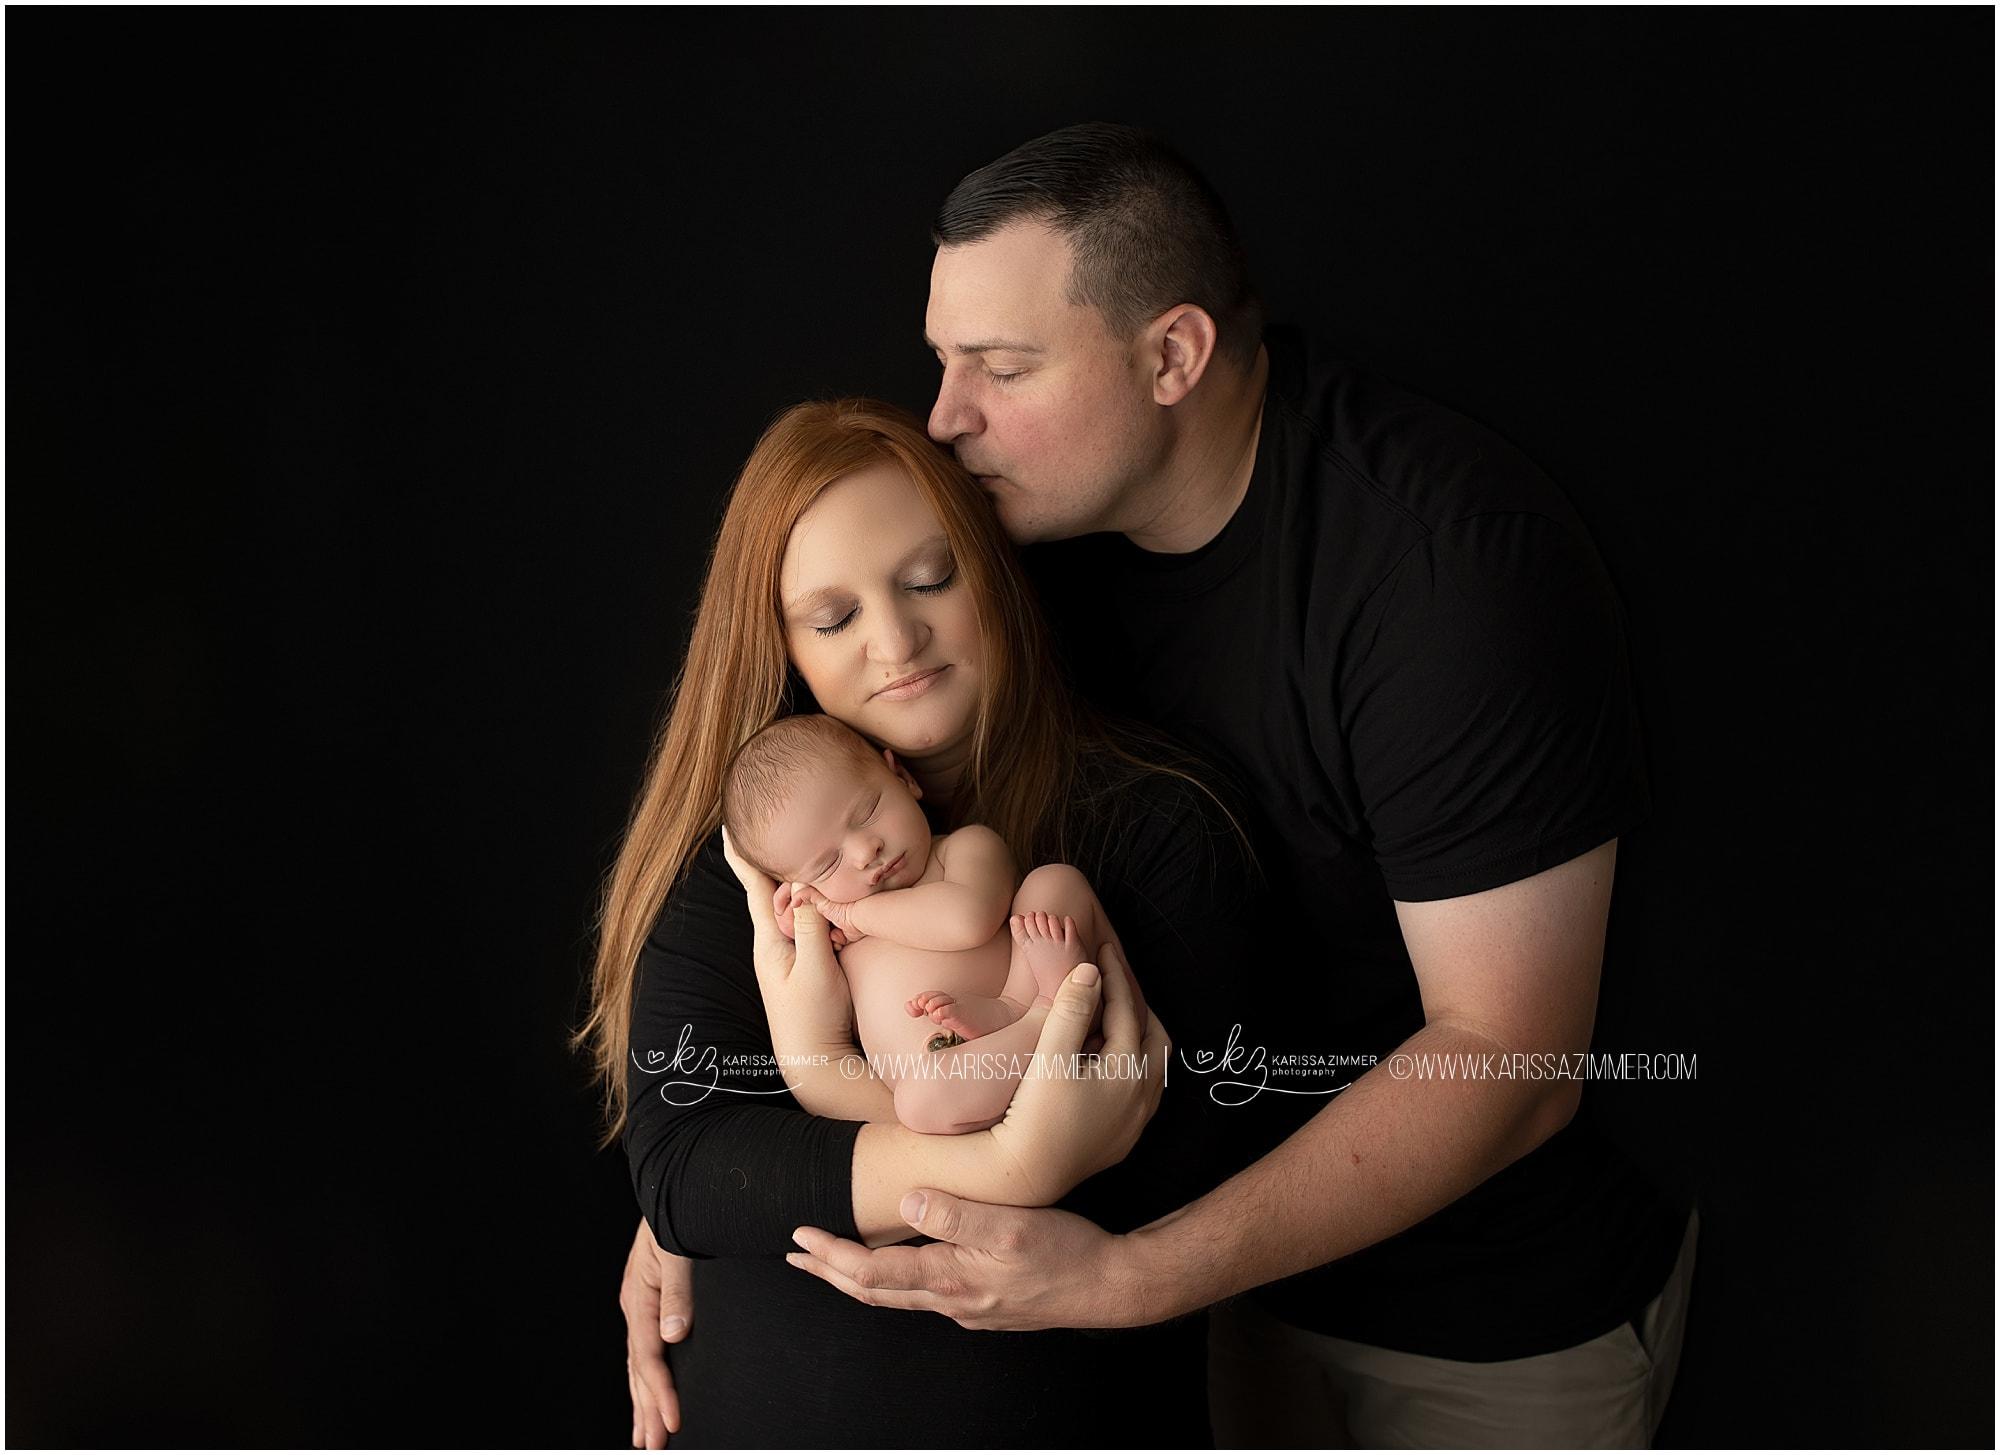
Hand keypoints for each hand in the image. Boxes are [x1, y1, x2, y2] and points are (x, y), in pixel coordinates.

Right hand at [619, 1217, 691, 1447]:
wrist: (669, 1188)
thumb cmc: (675, 1215)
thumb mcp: (676, 1251)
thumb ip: (677, 1292)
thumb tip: (674, 1334)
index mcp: (638, 1298)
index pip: (648, 1357)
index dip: (660, 1392)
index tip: (674, 1421)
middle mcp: (635, 1307)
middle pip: (638, 1370)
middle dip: (647, 1410)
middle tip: (655, 1447)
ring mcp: (639, 1307)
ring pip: (637, 1366)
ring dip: (643, 1402)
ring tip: (646, 1437)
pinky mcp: (648, 1304)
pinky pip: (644, 1351)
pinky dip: (646, 1379)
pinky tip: (649, 1396)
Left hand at [721, 829, 854, 1053]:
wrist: (817, 1062)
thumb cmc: (814, 1019)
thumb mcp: (816, 969)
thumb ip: (811, 926)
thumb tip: (805, 888)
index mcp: (769, 941)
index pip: (754, 887)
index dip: (743, 855)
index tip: (730, 825)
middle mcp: (775, 944)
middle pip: (776, 891)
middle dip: (779, 864)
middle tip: (786, 836)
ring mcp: (790, 955)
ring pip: (795, 908)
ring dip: (801, 888)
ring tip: (812, 866)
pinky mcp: (808, 965)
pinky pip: (809, 925)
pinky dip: (817, 909)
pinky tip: (830, 904)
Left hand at [787, 1190, 1160, 1331]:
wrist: (1108, 1286)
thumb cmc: (1065, 1253)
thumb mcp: (1012, 1224)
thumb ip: (956, 1214)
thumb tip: (905, 1203)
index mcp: (950, 1278)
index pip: (873, 1273)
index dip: (832, 1255)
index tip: (800, 1236)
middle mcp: (951, 1300)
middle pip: (874, 1290)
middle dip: (830, 1272)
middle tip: (795, 1254)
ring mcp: (966, 1307)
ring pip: (896, 1295)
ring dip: (857, 1278)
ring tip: (830, 1262)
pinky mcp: (982, 1304)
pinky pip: (922, 1294)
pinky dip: (892, 1280)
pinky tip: (896, 1268)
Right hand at [987, 943, 1168, 1205]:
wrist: (1025, 1175)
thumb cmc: (1034, 1115)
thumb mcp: (1050, 1056)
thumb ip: (1071, 1011)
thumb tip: (1089, 971)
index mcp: (1128, 1070)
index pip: (1126, 1008)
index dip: (1113, 975)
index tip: (1101, 950)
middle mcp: (1142, 1096)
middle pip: (1153, 1035)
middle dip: (1136, 1004)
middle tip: (1114, 982)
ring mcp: (1136, 1121)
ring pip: (1152, 1065)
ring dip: (1136, 1035)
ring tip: (1113, 1017)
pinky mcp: (1123, 1139)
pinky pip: (1142, 1090)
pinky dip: (1131, 1064)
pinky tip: (1108, 1063)